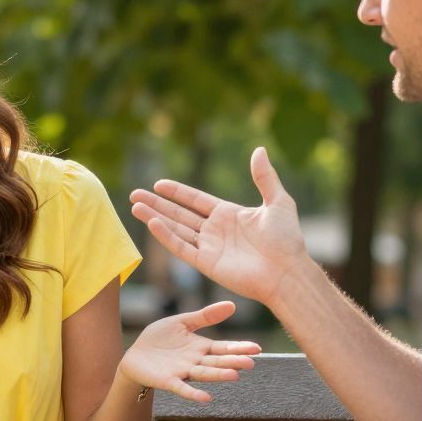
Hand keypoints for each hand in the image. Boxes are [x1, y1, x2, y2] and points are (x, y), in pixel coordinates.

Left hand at [121, 301, 259, 402]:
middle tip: (251, 363)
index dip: (239, 348)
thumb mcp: (182, 322)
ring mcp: (182, 372)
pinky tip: (206, 398)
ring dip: (218, 375)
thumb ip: (205, 316)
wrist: (135, 356)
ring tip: (234, 376)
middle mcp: (195, 362)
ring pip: (204, 374)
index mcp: (200, 347)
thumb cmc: (159, 339)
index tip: (257, 349)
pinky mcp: (168, 380)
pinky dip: (193, 393)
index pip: (223, 347)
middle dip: (233, 362)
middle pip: (217, 361)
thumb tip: (232, 305)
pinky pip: (182, 388)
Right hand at [130, 146, 310, 305]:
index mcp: (229, 215)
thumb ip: (264, 177)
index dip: (177, 192)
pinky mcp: (207, 264)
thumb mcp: (277, 201)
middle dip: (157, 204)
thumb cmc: (286, 239)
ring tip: (134, 207)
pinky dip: (166, 236)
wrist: (287, 271)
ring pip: (176, 229)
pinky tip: (152, 223)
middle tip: (134, 194)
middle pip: (179, 214)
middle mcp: (215, 231)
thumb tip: (259, 149)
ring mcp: (209, 247)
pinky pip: (182, 247)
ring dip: (155, 218)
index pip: (196, 201)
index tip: (158, 184)